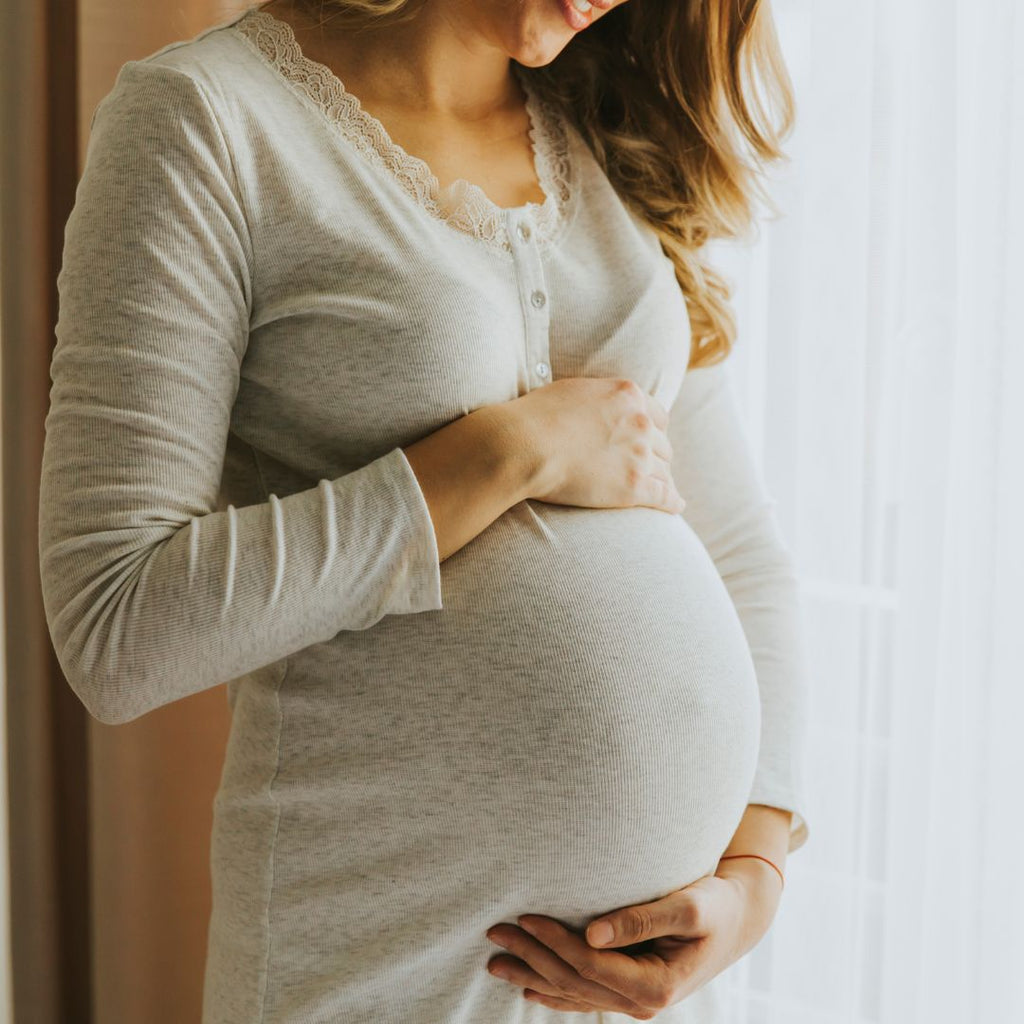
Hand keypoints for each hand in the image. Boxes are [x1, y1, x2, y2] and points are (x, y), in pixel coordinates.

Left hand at [484, 861, 782, 1017]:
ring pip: (573, 993)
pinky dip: (553, 991)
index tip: (524, 918)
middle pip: (574, 982)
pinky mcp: (630, 989)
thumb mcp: (688, 905)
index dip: (554, 943)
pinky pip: (584, 995)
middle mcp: (642, 1001)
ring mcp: (635, 1000)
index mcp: (656, 984)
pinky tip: (528, 987)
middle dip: (531, 958)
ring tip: (495, 962)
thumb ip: (641, 918)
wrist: (738, 918)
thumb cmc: (716, 903)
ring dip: (533, 975)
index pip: (590, 965)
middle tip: (494, 934)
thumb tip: (591, 931)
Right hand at [506, 376, 686, 515]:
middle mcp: (641, 423)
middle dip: (656, 456)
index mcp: (628, 395)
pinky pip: (663, 496)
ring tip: (662, 490)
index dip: (653, 431)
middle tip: (647, 468)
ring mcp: (639, 456)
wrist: (524, 445)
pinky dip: (671, 502)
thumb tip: (598, 407)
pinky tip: (675, 506)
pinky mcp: (633, 487)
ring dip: (662, 480)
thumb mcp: (574, 391)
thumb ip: (598, 398)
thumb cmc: (536, 417)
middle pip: (662, 444)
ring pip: (664, 471)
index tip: (648, 441)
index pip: (657, 416)